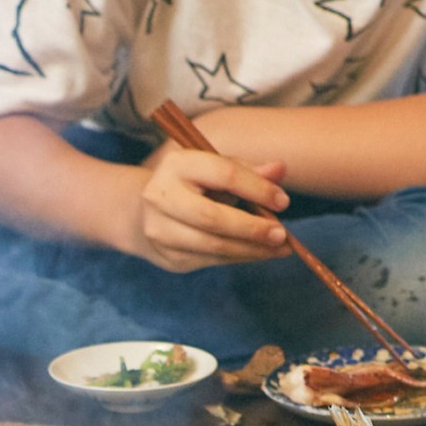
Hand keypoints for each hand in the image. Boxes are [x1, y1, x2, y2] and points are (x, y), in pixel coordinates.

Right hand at [125, 148, 290, 272]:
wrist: (143, 213)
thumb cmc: (190, 185)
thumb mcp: (215, 168)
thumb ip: (247, 170)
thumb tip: (280, 169)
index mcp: (178, 164)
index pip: (223, 174)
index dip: (256, 188)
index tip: (282, 202)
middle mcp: (162, 196)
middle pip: (212, 217)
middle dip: (251, 228)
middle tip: (281, 235)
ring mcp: (160, 230)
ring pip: (212, 245)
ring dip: (250, 249)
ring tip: (277, 249)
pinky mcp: (167, 256)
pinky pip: (210, 260)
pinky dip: (238, 258)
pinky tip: (258, 254)